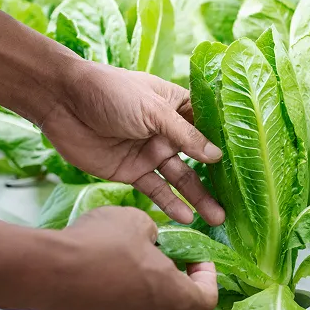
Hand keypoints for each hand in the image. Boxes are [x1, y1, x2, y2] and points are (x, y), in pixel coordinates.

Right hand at [39, 206, 217, 309]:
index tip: (196, 259)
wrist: (46, 270)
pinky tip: (99, 270)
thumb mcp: (136, 221)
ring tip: (124, 257)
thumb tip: (148, 239)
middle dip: (172, 276)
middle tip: (159, 253)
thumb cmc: (98, 246)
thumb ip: (152, 232)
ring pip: (143, 307)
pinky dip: (115, 294)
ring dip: (141, 285)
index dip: (207, 277)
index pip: (207, 298)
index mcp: (172, 297)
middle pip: (175, 302)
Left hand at [41, 60, 224, 225]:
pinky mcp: (131, 171)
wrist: (60, 102)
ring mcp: (150, 153)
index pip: (208, 127)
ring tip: (217, 217)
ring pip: (180, 179)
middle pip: (198, 159)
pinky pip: (155, 190)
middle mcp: (168, 132)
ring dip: (198, 198)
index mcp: (176, 107)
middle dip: (217, 180)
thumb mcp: (153, 110)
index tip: (250, 165)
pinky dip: (170, 204)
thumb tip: (217, 156)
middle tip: (237, 201)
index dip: (227, 145)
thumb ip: (185, 135)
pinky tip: (187, 218)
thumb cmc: (109, 92)